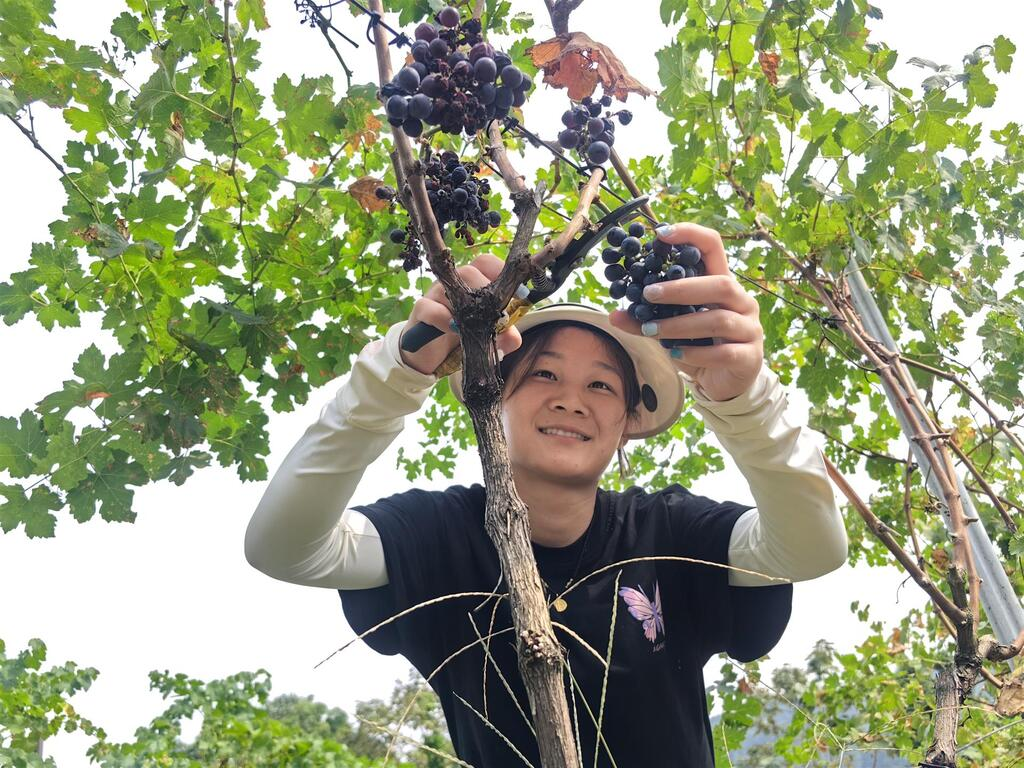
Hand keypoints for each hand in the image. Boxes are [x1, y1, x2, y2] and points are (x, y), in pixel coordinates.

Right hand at [400, 253, 522, 375]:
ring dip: (466, 308)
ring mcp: (435, 293)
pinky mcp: (421, 310)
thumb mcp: (487, 337)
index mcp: (472, 282)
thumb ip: (503, 336)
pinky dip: (445, 319)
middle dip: (486, 292)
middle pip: (468, 271)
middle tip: (498, 316)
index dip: (501, 271)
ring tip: (477, 326)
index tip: (519, 293)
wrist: (430, 356)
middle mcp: (453, 282)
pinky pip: (431, 309)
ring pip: (449, 287)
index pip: (486, 263)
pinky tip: (454, 330)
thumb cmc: (462, 337)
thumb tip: (513, 336)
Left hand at [608, 223, 763, 401]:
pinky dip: (695, 353)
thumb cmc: (699, 346)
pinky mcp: (749, 357)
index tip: (660, 234)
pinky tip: (674, 354)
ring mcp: (749, 329)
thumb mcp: (671, 331)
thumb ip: (647, 321)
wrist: (724, 382)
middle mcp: (741, 302)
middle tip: (649, 293)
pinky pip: (723, 353)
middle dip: (682, 288)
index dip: (690, 235)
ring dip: (680, 325)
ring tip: (651, 330)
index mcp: (722, 284)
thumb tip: (614, 315)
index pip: (713, 247)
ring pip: (718, 320)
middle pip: (721, 284)